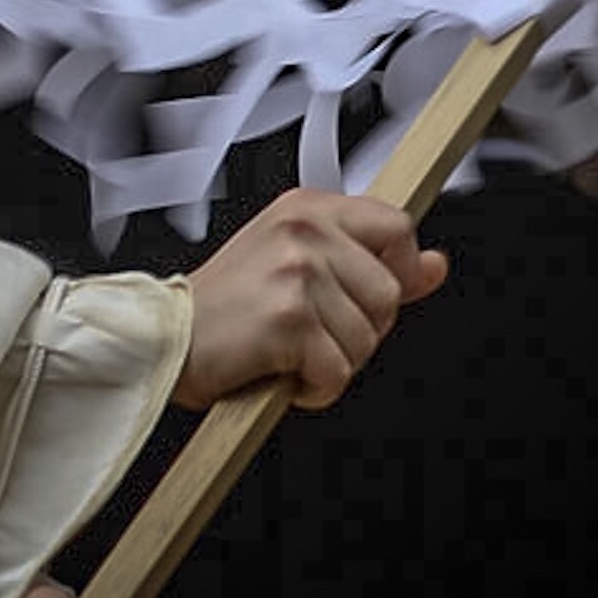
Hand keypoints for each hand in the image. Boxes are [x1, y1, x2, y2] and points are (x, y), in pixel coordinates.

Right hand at [177, 187, 447, 409]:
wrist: (164, 340)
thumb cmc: (223, 307)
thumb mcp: (298, 265)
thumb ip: (371, 263)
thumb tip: (433, 266)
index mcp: (306, 208)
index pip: (395, 226)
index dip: (398, 270)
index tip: (381, 291)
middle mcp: (304, 232)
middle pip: (389, 293)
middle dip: (360, 328)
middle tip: (312, 332)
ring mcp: (298, 272)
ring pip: (367, 338)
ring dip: (334, 361)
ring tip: (290, 351)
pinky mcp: (290, 318)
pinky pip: (339, 372)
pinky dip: (314, 389)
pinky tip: (282, 372)